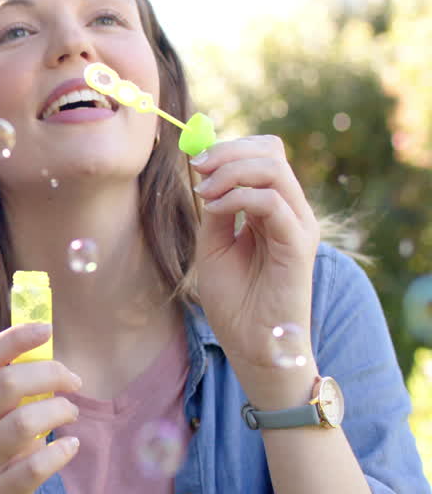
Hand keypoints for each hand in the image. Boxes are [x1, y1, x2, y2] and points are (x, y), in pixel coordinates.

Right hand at [0, 324, 81, 493]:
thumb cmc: (4, 459)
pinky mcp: (0, 491)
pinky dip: (60, 453)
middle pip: (6, 385)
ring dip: (58, 412)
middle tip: (73, 381)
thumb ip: (17, 390)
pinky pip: (34, 467)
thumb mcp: (1, 421)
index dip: (15, 338)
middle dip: (48, 375)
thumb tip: (47, 348)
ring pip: (22, 424)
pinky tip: (71, 447)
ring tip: (71, 413)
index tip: (46, 327)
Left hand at [191, 136, 319, 401]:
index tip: (194, 161)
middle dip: (228, 151)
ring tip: (204, 193)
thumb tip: (207, 174)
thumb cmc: (234, 300)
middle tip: (197, 169)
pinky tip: (214, 211)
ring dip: (230, 171)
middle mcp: (291, 211)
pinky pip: (272, 202)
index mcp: (272, 208)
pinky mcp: (298, 245)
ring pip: (273, 169)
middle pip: (271, 152)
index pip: (263, 154)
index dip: (228, 148)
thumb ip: (216, 209)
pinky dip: (237, 198)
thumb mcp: (214, 245)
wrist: (252, 345)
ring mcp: (298, 226)